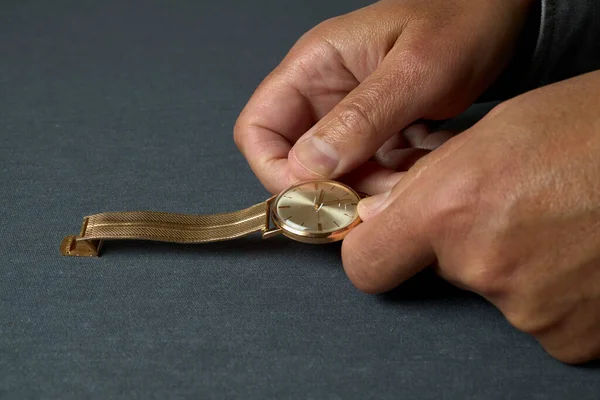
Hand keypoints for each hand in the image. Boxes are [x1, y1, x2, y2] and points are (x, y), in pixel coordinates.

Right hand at [234, 0, 534, 193]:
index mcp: (313, 66)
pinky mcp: (373, 131)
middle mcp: (321, 93)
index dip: (275, 172)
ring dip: (364, 192)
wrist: (499, 15)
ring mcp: (346, 115)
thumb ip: (361, 118)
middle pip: (292, 160)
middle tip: (372, 202)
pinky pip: (365, 171)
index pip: (258, 129)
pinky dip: (387, 183)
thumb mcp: (415, 71)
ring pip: (332, 174)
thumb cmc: (462, 22)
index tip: (315, 199)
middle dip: (327, 191)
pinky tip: (419, 172)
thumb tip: (307, 168)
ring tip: (409, 184)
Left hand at [343, 71, 599, 363]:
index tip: (383, 240)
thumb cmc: (591, 127)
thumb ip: (424, 183)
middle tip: (511, 206)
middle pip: (440, 269)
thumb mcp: (493, 133)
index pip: (366, 265)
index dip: (373, 251)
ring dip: (514, 263)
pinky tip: (579, 252)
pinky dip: (552, 291)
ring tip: (557, 222)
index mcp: (451, 209)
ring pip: (493, 290)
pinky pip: (538, 316)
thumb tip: (379, 217)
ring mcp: (531, 310)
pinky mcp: (571, 339)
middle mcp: (483, 266)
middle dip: (462, 242)